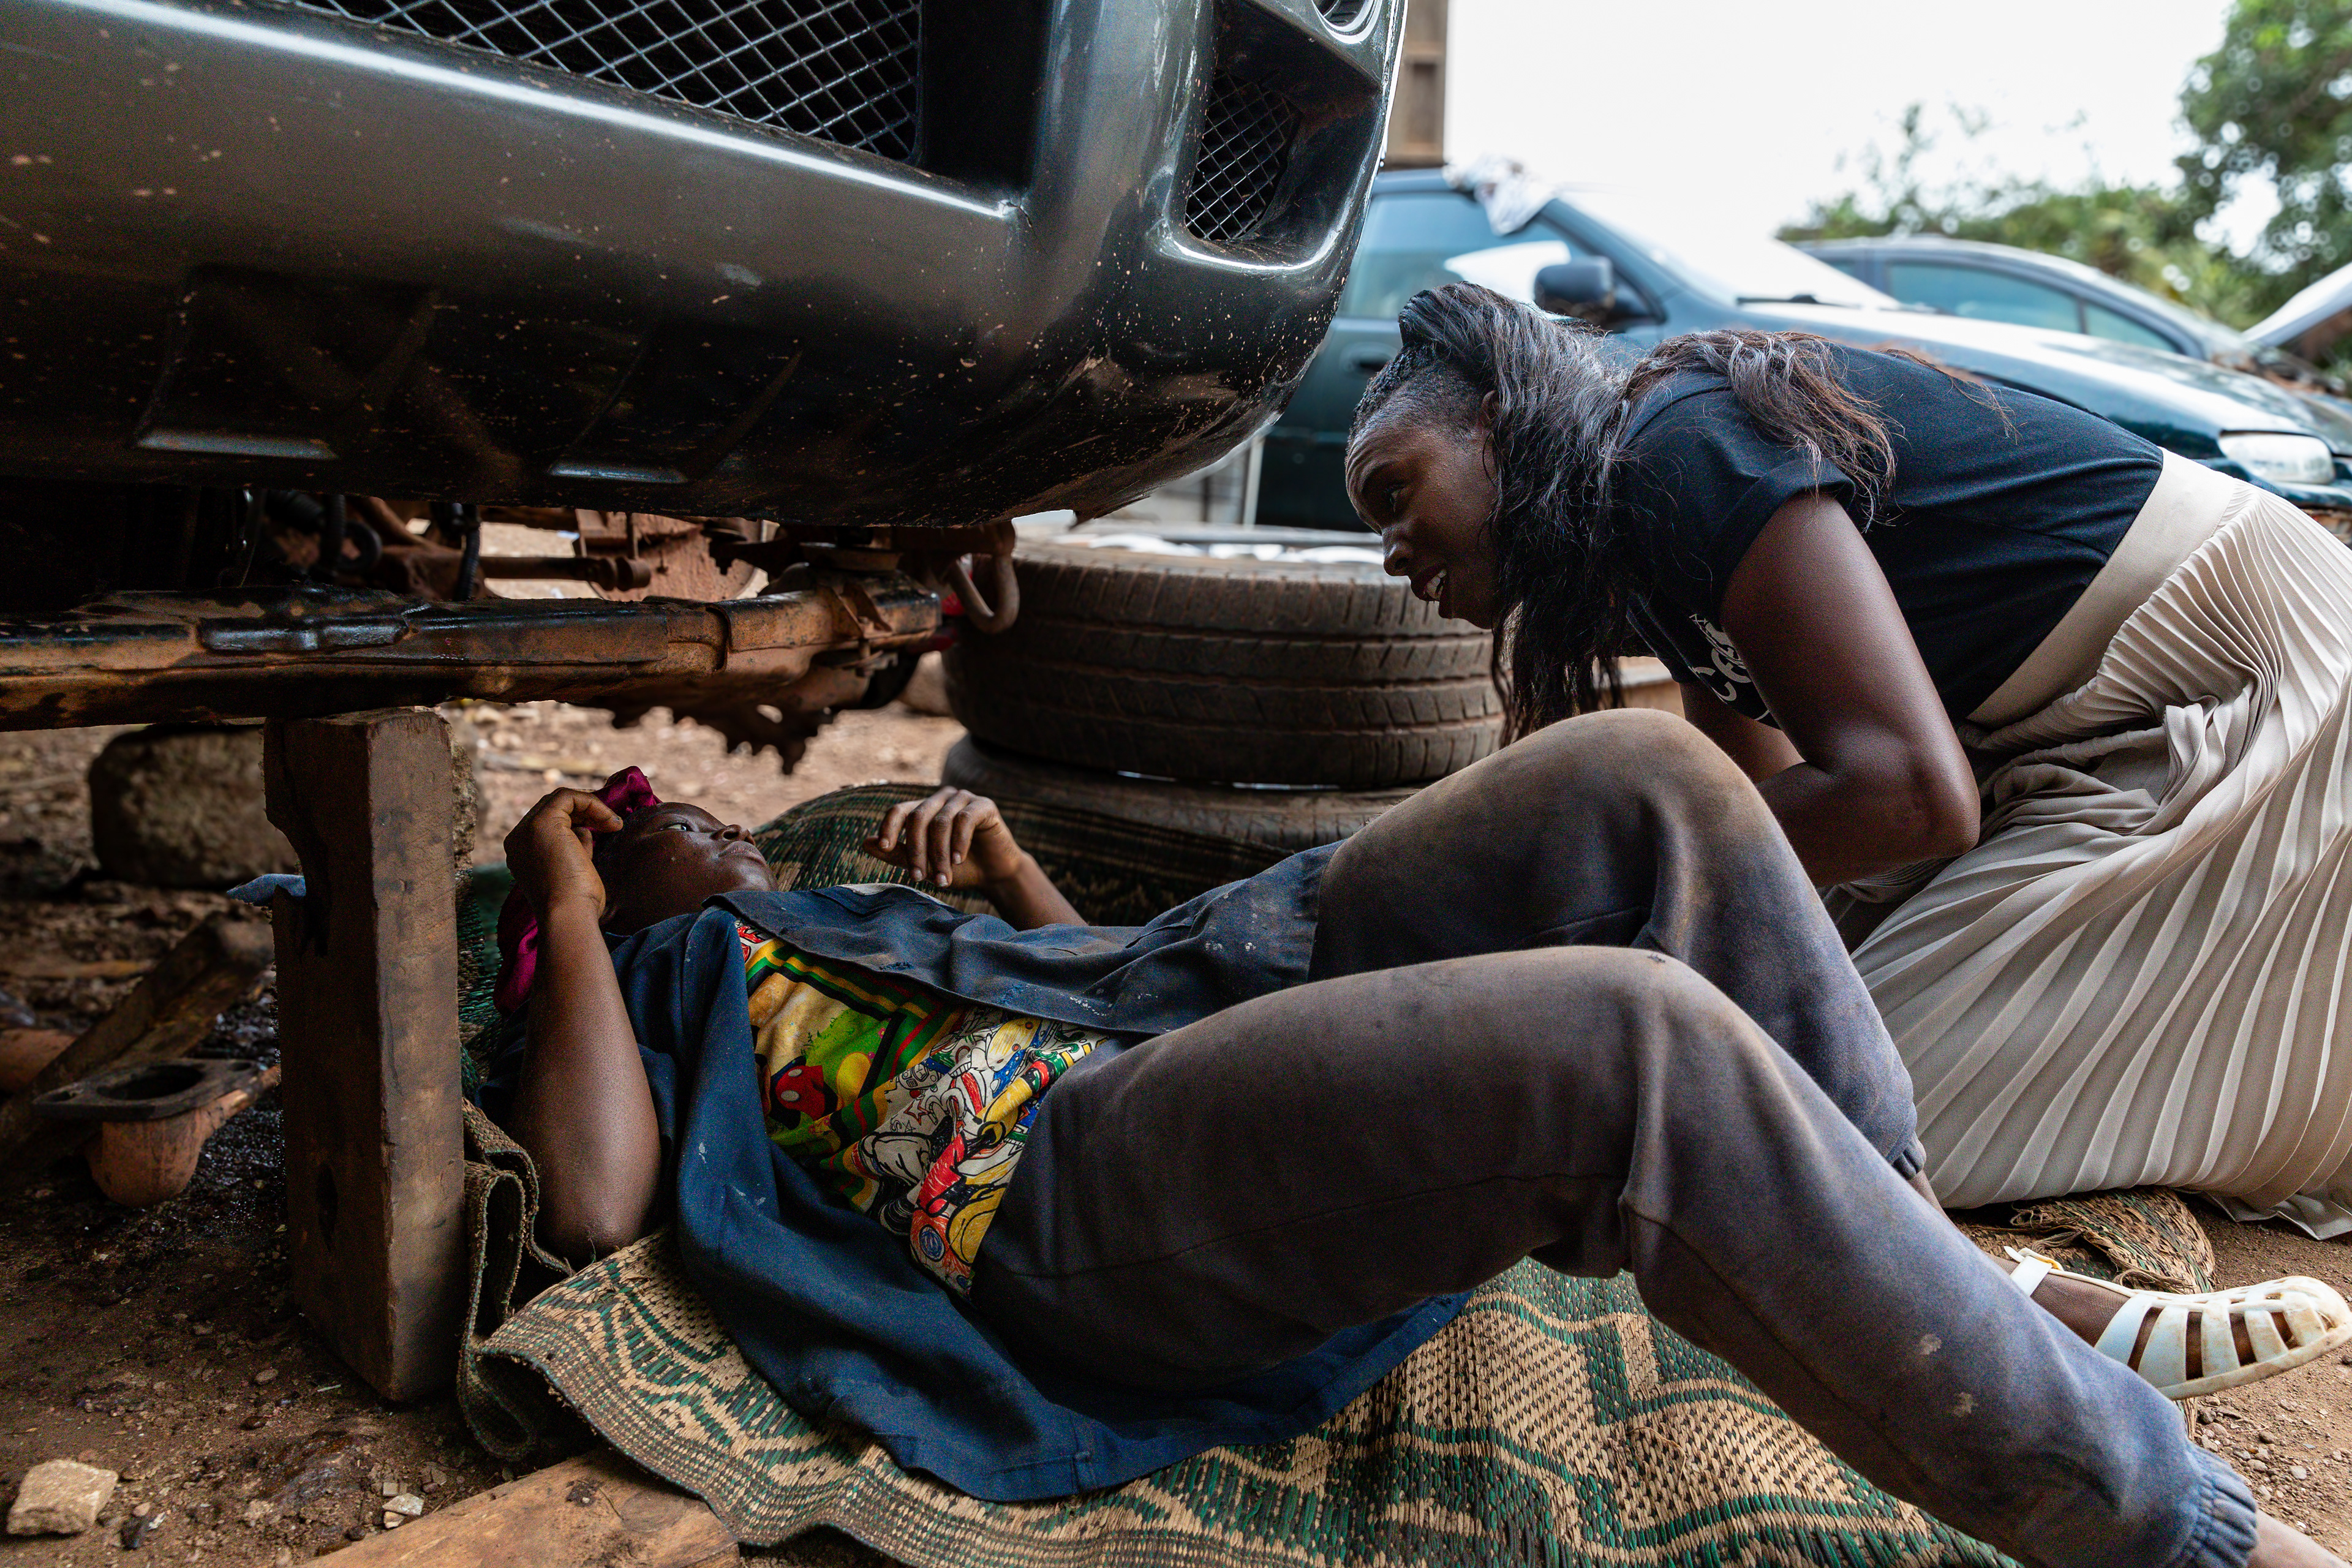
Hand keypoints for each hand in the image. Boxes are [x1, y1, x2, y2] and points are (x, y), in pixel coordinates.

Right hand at [505, 784, 625, 918]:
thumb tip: (586, 830)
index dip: (577, 822)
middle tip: (610, 824)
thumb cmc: (575, 903)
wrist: (568, 915)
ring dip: (591, 808)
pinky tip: (609, 821)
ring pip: (560, 801)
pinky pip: (568, 797)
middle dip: (585, 812)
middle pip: (552, 809)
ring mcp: (527, 829)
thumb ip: (573, 847)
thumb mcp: (572, 869)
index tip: (602, 830)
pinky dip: (591, 802)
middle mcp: (518, 839)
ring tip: (613, 825)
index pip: (547, 824)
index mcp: (521, 852)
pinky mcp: (543, 822)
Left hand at [864, 787, 1028, 889]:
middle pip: (918, 817)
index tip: (885, 847)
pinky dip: (958, 842)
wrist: (994, 874)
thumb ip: (896, 854)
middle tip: (918, 877)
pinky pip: (964, 819)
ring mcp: (962, 799)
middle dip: (916, 850)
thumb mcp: (924, 865)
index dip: (889, 826)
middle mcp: (940, 799)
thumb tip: (866, 842)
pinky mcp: (984, 805)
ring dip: (939, 854)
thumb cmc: (957, 868)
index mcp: (923, 809)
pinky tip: (959, 860)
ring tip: (943, 878)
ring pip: (940, 821)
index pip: (899, 810)